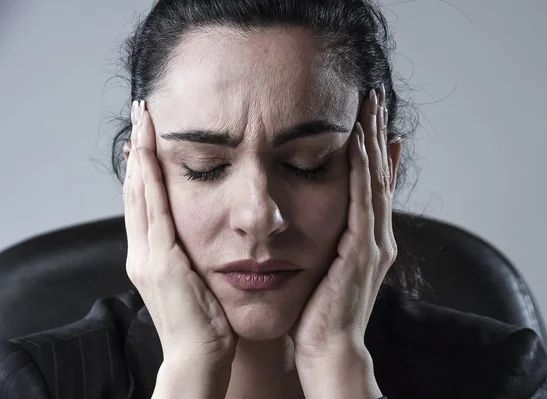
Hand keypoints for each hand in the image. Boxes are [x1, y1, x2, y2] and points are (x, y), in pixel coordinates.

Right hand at [123, 101, 236, 367]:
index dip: (143, 167)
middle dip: (137, 150)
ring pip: (140, 195)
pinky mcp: (160, 262)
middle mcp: (143, 251)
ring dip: (140, 156)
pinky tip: (148, 157)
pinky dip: (148, 183)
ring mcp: (148, 255)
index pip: (145, 201)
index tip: (145, 136)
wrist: (199, 355)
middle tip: (140, 113)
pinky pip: (154, 213)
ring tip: (141, 122)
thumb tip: (199, 231)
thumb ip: (190, 253)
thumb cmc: (205, 319)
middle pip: (137, 190)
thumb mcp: (195, 278)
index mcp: (151, 254)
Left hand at [290, 87, 395, 396]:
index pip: (375, 184)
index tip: (370, 118)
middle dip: (378, 134)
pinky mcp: (362, 252)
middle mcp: (380, 237)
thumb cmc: (322, 311)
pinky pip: (361, 201)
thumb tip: (324, 218)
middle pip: (381, 174)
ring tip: (370, 106)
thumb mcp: (330, 266)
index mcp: (372, 240)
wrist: (328, 347)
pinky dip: (360, 170)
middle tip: (375, 98)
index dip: (375, 149)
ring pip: (375, 180)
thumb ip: (333, 239)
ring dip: (373, 141)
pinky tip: (356, 142)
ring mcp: (375, 244)